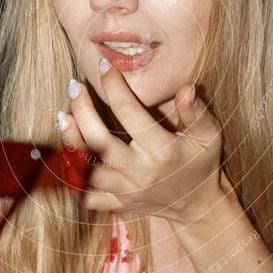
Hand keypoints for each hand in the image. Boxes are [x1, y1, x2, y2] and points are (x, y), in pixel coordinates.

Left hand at [57, 61, 225, 226]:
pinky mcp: (117, 204)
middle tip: (74, 86)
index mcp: (161, 150)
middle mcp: (139, 172)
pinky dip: (71, 178)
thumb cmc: (201, 163)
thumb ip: (196, 111)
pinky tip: (65, 154)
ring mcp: (125, 191)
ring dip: (70, 141)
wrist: (197, 206)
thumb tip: (185, 88)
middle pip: (97, 142)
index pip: (129, 112)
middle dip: (81, 110)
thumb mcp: (208, 136)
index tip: (105, 66)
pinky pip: (85, 196)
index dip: (113, 86)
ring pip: (85, 169)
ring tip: (63, 115)